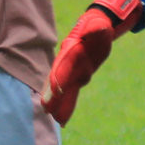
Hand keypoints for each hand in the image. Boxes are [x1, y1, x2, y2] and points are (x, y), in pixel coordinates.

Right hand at [39, 0, 144, 124]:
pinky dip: (67, 104)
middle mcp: (69, 63)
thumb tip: (97, 29)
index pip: (64, 65)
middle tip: (47, 109)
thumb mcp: (98, 24)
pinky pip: (72, 92)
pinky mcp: (79, 76)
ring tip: (56, 120)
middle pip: (60, 80)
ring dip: (60, 103)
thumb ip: (96, 28)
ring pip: (65, 90)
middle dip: (54, 94)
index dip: (59, 76)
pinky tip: (62, 118)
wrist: (97, 27)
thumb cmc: (97, 25)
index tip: (56, 89)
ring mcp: (73, 71)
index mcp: (71, 50)